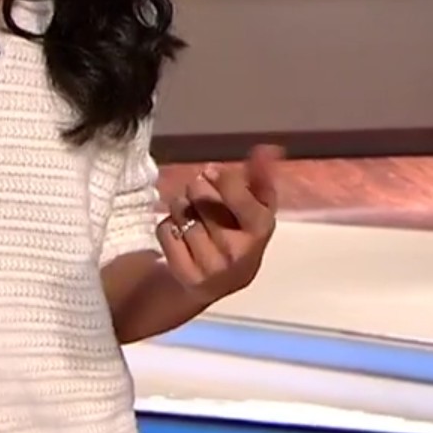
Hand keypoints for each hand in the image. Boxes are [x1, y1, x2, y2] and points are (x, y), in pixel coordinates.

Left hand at [156, 144, 282, 298]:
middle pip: (202, 197)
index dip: (223, 180)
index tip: (211, 169)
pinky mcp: (184, 273)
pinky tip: (180, 235)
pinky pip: (164, 229)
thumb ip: (260, 177)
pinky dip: (168, 226)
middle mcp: (238, 252)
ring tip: (192, 215)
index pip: (240, 199)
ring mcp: (211, 266)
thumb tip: (268, 149)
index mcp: (259, 230)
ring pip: (181, 210)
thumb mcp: (255, 207)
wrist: (215, 284)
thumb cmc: (238, 235)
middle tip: (201, 192)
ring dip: (182, 206)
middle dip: (198, 188)